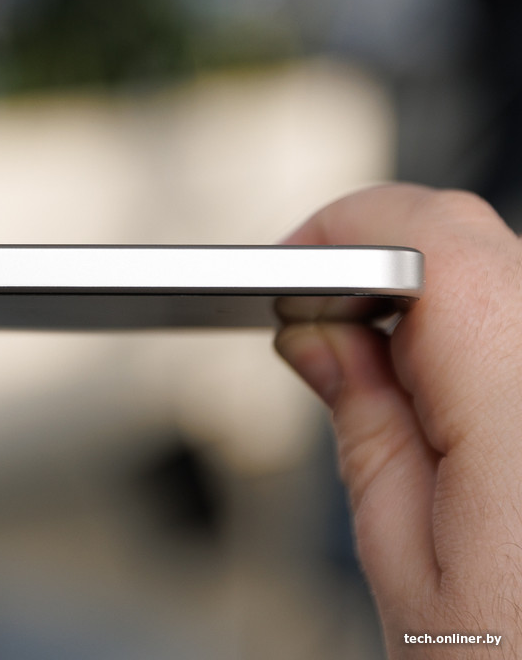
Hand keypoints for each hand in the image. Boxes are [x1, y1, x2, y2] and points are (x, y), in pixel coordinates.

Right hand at [275, 183, 521, 655]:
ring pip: (514, 279)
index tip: (289, 271)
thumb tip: (319, 335)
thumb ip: (363, 424)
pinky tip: (453, 404)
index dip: (345, 229)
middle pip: (478, 243)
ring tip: (382, 382)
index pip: (434, 239)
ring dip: (435, 302)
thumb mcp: (406, 560)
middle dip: (380, 260)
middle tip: (317, 330)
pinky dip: (483, 340)